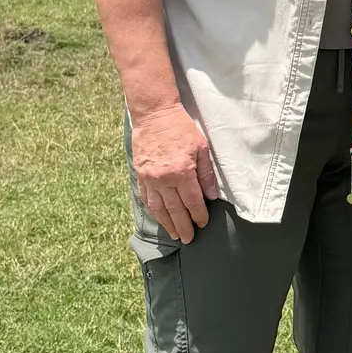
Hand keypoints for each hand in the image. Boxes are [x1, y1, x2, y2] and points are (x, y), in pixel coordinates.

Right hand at [130, 102, 219, 242]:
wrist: (154, 113)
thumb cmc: (180, 127)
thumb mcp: (201, 147)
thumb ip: (206, 173)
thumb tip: (211, 196)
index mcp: (182, 172)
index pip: (192, 201)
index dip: (198, 215)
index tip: (202, 224)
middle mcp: (164, 178)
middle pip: (175, 209)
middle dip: (183, 226)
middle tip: (188, 239)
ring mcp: (149, 177)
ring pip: (159, 207)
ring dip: (167, 223)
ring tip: (174, 234)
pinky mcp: (140, 173)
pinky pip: (146, 197)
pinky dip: (153, 209)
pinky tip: (158, 216)